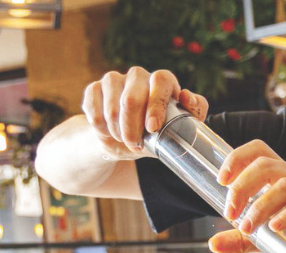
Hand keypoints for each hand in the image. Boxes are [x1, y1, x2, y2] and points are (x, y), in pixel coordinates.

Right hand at [81, 67, 209, 160]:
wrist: (122, 143)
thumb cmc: (154, 134)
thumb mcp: (176, 128)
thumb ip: (191, 113)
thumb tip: (188, 98)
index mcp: (162, 81)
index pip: (161, 80)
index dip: (156, 105)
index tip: (152, 128)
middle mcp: (138, 75)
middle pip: (132, 98)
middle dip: (132, 129)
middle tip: (134, 144)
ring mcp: (114, 80)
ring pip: (112, 107)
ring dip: (116, 131)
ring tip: (122, 139)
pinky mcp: (94, 88)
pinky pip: (93, 108)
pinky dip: (100, 127)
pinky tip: (106, 131)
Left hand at [207, 139, 285, 252]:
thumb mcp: (266, 240)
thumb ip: (241, 239)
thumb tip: (212, 244)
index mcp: (284, 178)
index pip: (260, 152)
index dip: (238, 158)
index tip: (221, 181)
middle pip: (267, 166)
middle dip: (242, 187)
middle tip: (231, 213)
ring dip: (261, 206)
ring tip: (248, 227)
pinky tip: (275, 226)